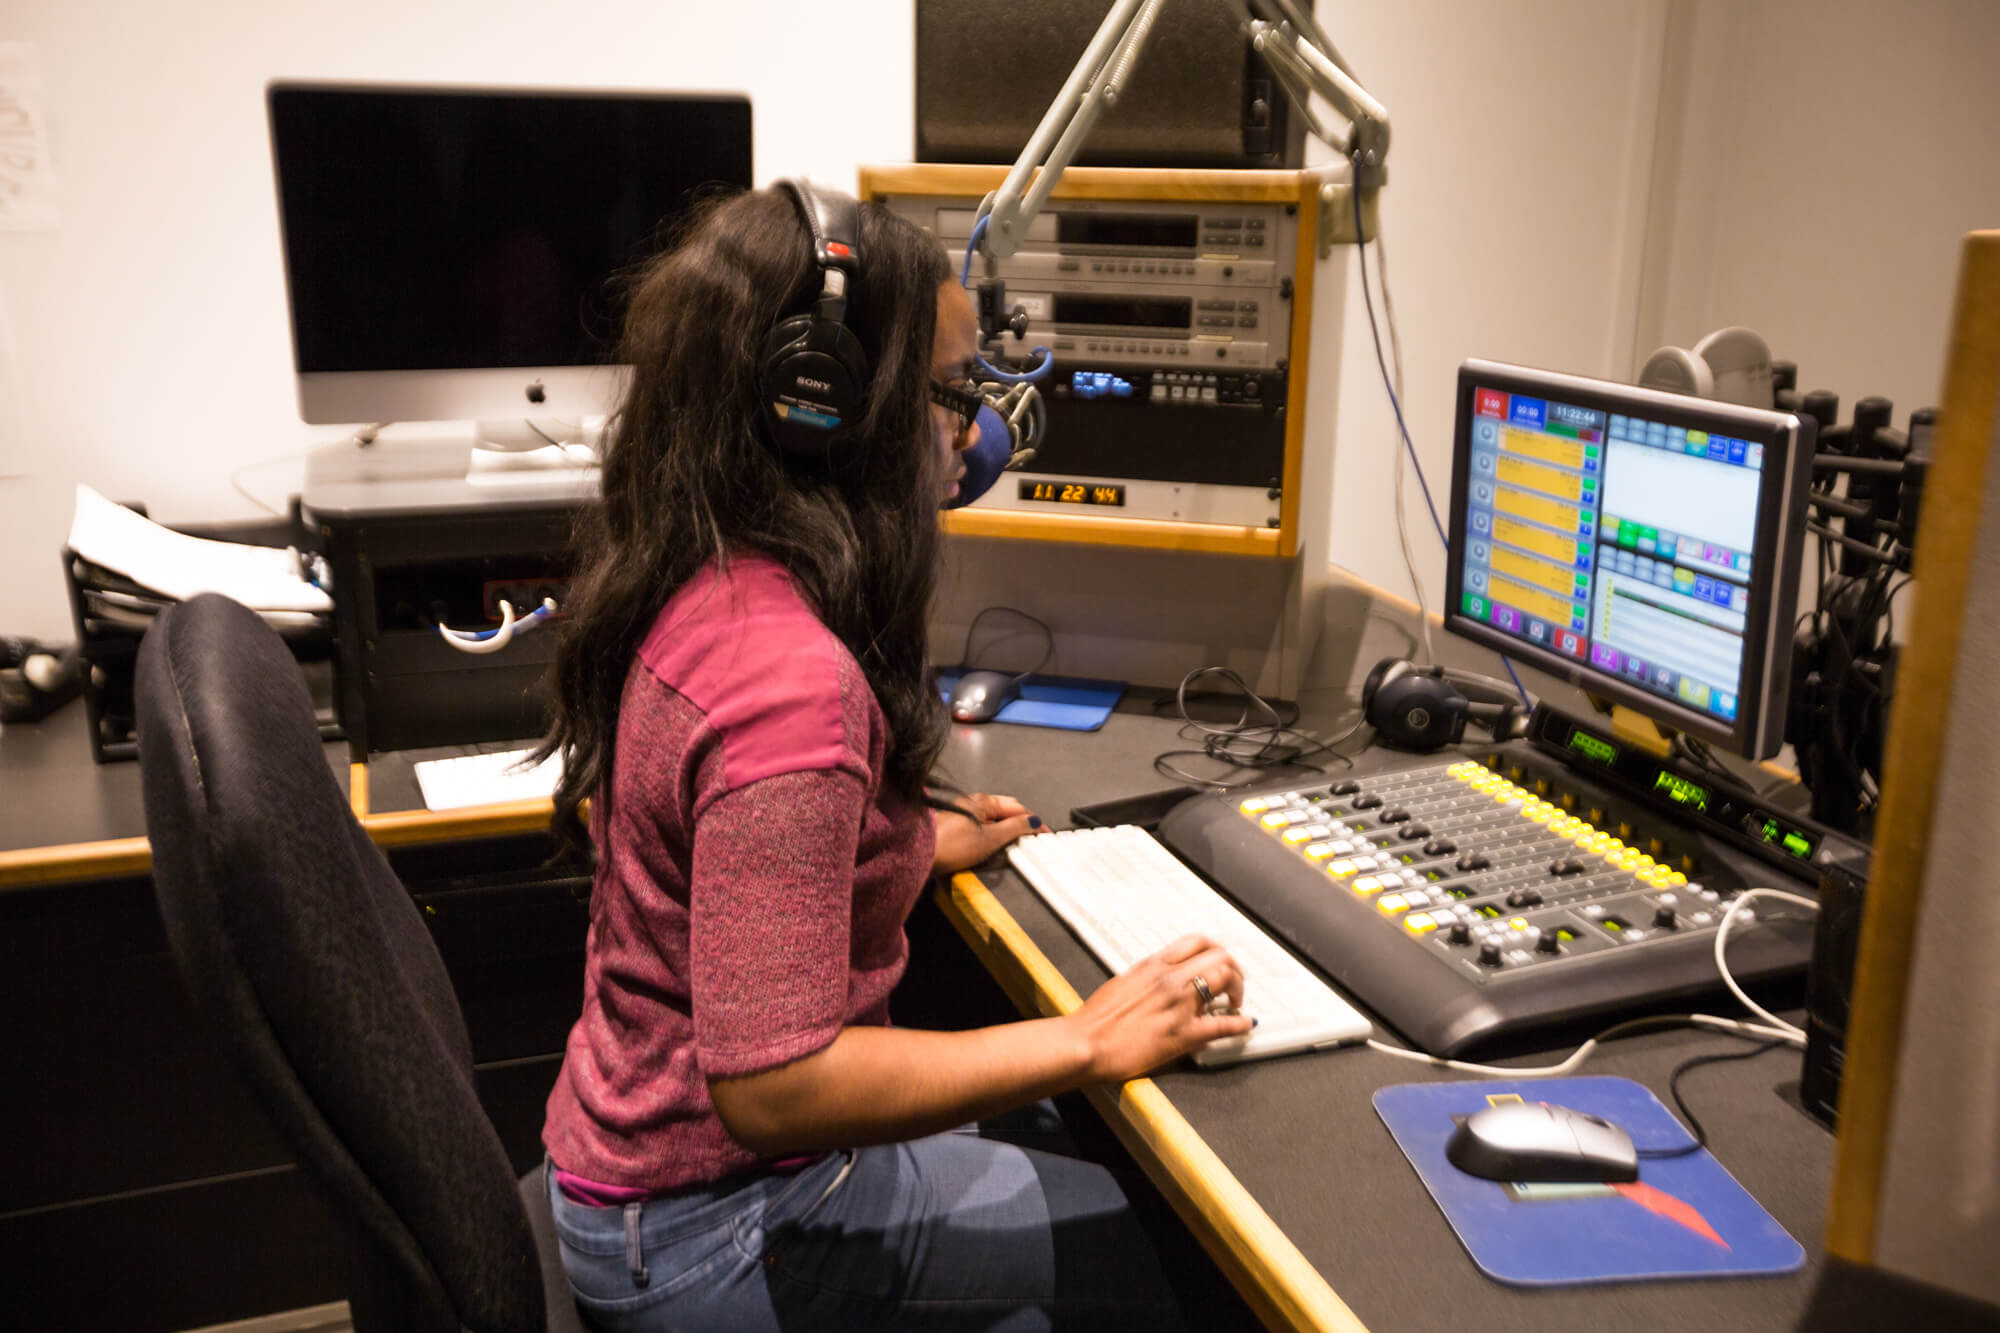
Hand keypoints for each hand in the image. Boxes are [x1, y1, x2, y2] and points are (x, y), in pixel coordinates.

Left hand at [931, 792, 1042, 874]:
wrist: (920, 854)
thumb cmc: (953, 845)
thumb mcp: (991, 838)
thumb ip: (1015, 828)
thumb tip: (1033, 821)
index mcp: (984, 801)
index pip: (1018, 808)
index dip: (1034, 821)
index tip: (1046, 834)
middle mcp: (974, 802)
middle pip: (1006, 810)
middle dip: (1023, 821)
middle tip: (1035, 836)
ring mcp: (963, 813)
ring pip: (994, 818)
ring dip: (1009, 827)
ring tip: (1019, 841)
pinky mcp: (955, 826)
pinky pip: (983, 825)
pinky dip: (995, 832)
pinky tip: (996, 843)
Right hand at [1063, 934, 1253, 1082]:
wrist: (1085, 1042)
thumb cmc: (1097, 1018)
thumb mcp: (1124, 983)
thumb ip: (1148, 978)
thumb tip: (1163, 980)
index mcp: (1154, 965)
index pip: (1198, 942)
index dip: (1217, 951)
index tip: (1220, 962)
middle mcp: (1170, 978)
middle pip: (1219, 956)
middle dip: (1233, 969)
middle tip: (1233, 986)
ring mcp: (1178, 1004)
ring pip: (1224, 979)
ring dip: (1238, 989)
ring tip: (1236, 1002)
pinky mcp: (1181, 1033)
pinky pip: (1221, 1024)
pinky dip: (1239, 1024)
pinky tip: (1244, 1025)